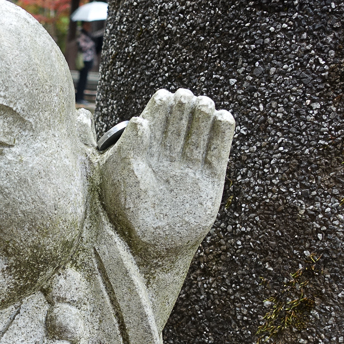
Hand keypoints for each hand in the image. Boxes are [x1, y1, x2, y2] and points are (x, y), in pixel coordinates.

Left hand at [100, 88, 234, 257]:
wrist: (153, 245)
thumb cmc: (129, 212)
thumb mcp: (121, 177)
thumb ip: (129, 148)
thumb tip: (139, 120)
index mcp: (144, 152)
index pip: (156, 119)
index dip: (161, 106)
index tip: (163, 97)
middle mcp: (169, 156)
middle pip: (180, 121)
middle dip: (183, 107)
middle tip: (185, 97)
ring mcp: (190, 167)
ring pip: (200, 132)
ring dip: (203, 115)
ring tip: (203, 103)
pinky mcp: (211, 180)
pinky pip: (219, 152)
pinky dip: (222, 134)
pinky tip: (223, 117)